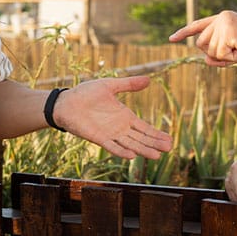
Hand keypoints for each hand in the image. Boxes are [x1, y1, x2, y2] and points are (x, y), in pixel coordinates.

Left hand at [55, 76, 172, 159]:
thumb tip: (149, 79)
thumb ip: (129, 84)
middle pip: (141, 138)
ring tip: (156, 156)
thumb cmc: (86, 93)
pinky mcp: (98, 138)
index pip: (144, 128)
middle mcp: (120, 128)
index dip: (156, 134)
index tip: (170, 140)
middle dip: (154, 143)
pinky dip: (121, 151)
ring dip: (142, 150)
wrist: (66, 102)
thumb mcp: (110, 85)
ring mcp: (110, 134)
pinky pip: (112, 146)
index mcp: (124, 116)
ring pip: (130, 144)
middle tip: (169, 149)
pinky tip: (132, 156)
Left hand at [169, 10, 236, 65]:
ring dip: (226, 56)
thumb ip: (219, 57)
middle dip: (216, 54)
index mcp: (222, 19)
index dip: (184, 33)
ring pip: (210, 51)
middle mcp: (220, 18)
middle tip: (236, 50)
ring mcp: (223, 23)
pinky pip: (220, 54)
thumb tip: (205, 61)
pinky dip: (232, 58)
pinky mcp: (228, 31)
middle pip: (201, 44)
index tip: (172, 39)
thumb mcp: (235, 54)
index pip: (198, 26)